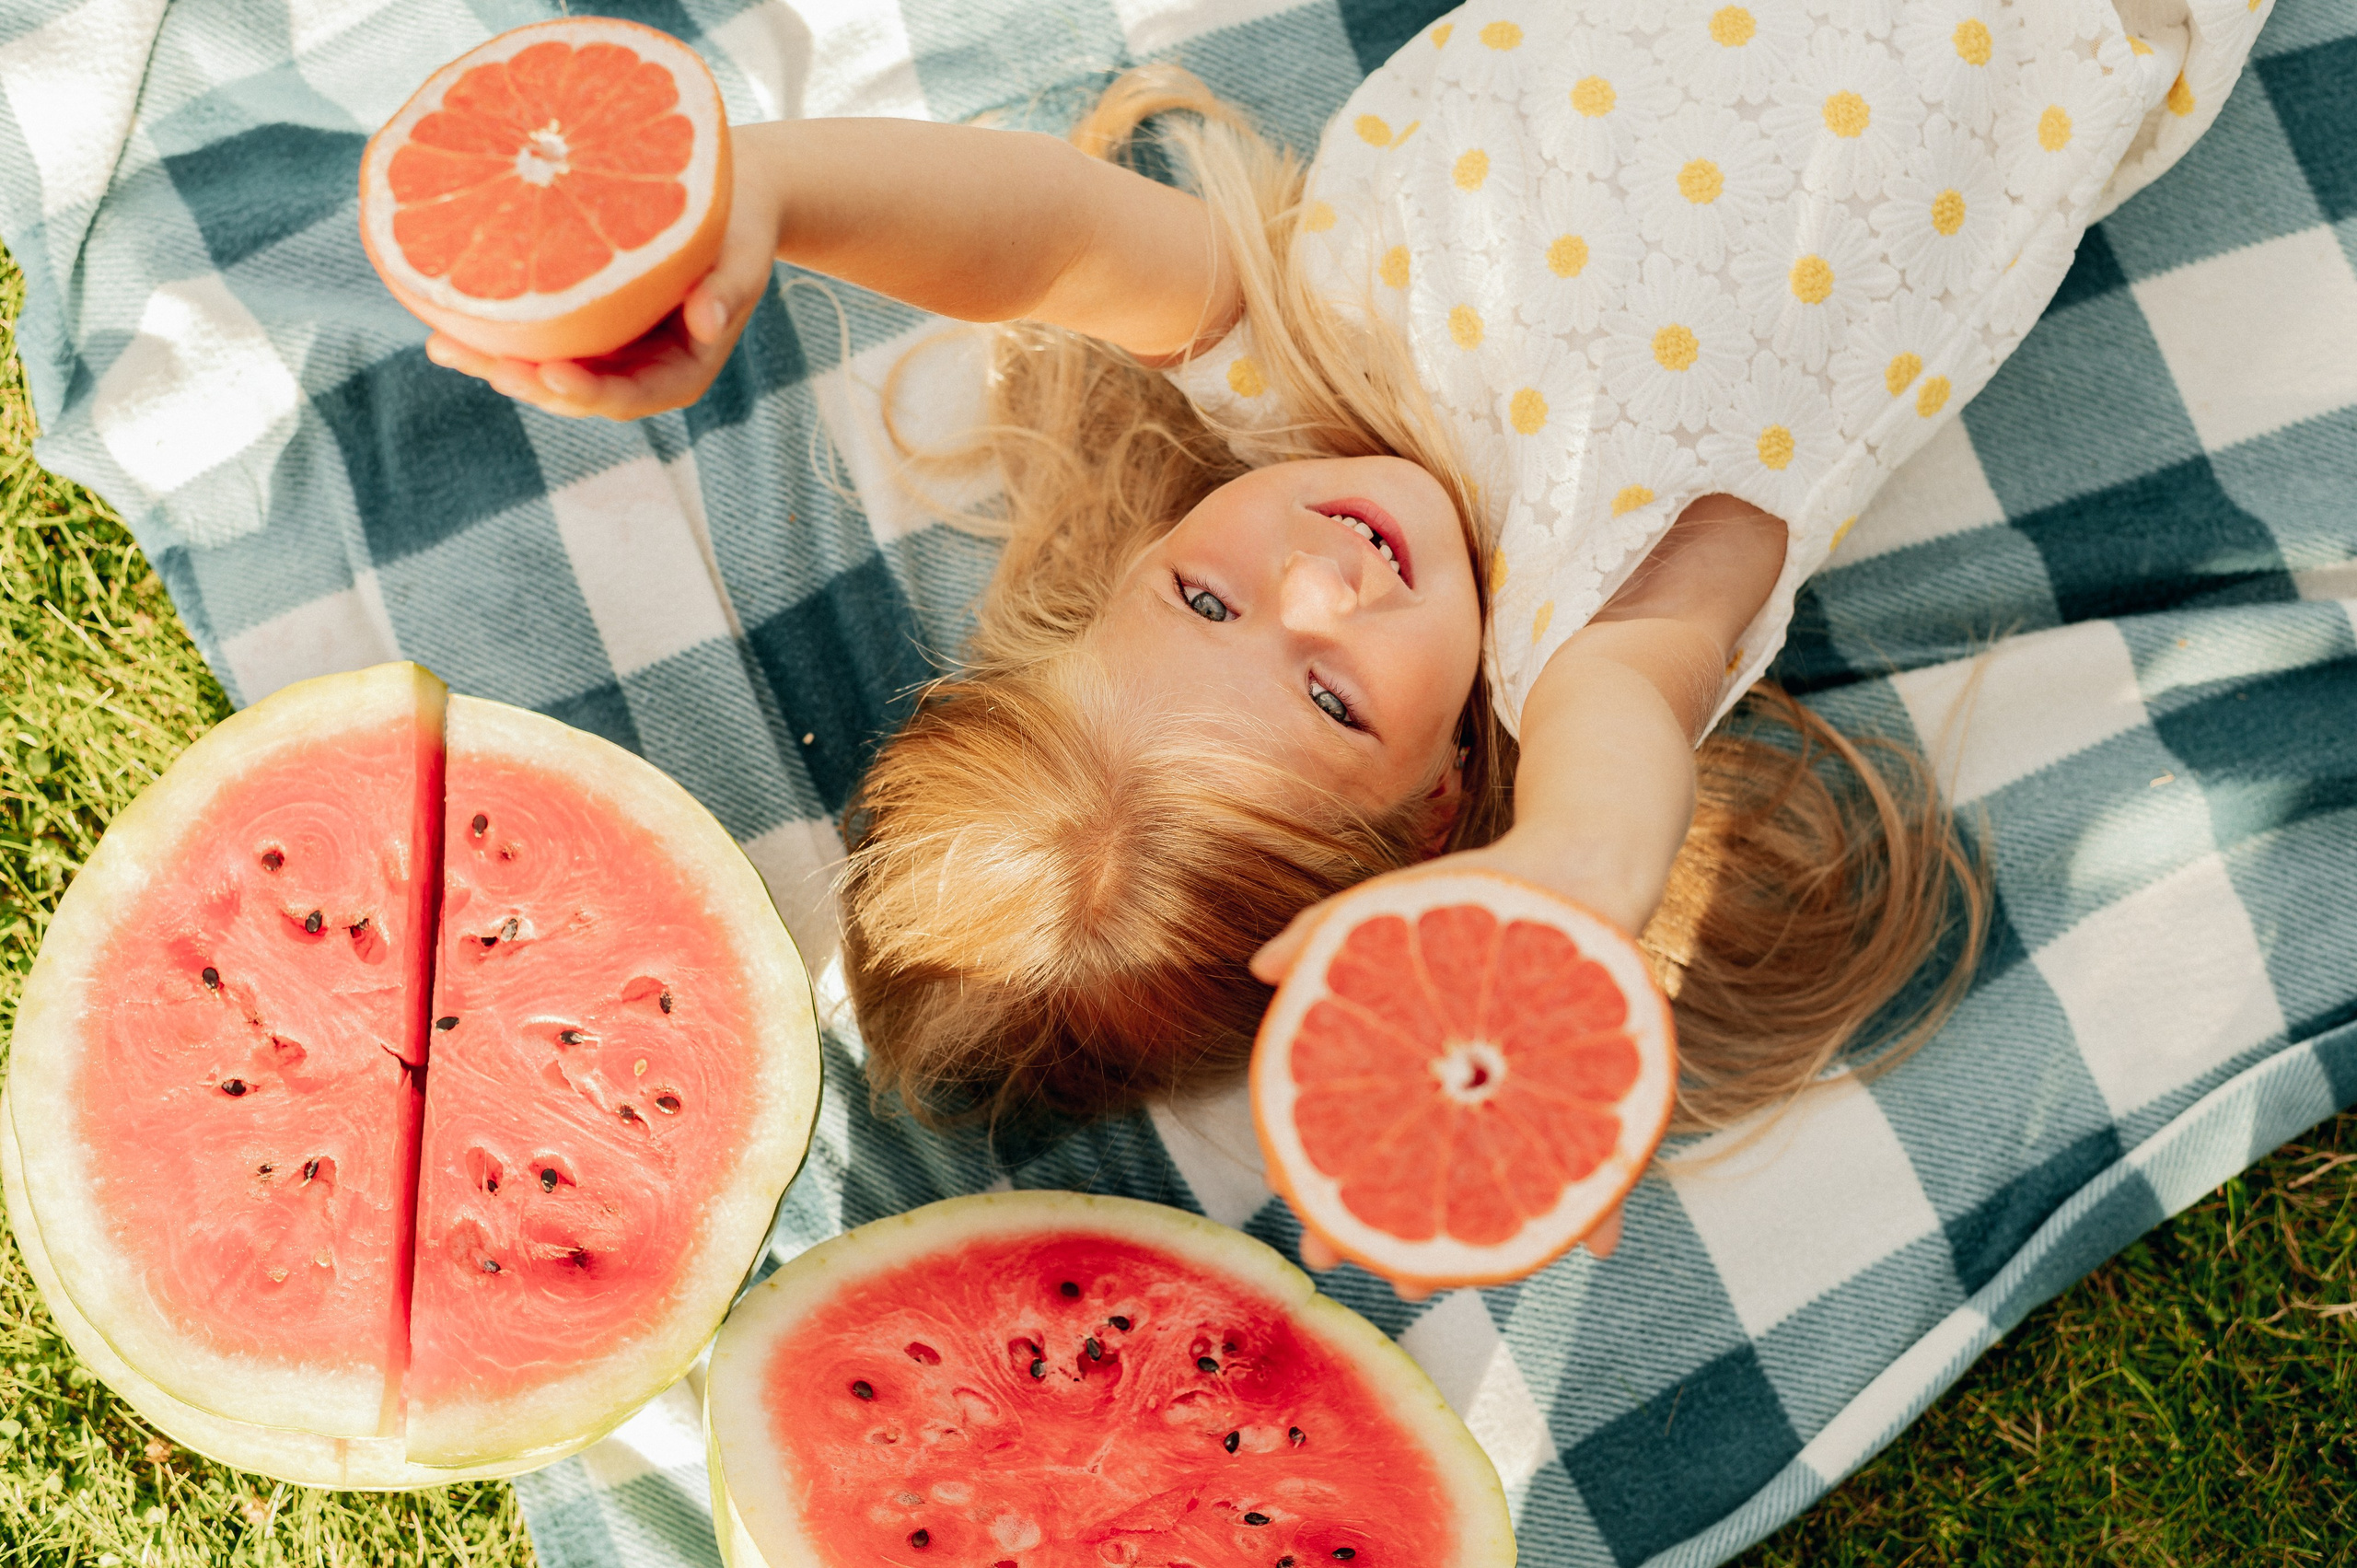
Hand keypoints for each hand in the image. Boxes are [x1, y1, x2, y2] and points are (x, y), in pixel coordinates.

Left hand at [421, 129, 790, 420]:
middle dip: (524, 383)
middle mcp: (637, 370)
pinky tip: (446, 310)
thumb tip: (708, 323)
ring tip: (442, 343)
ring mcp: (605, 350)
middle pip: (576, 393)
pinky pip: (536, 332)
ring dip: (493, 362)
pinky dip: (495, 327)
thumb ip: (729, 291)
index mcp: (680, 371)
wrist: (728, 197)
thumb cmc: (740, 224)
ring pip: (545, 369)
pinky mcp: (582, 321)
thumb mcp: (743, 254)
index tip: (550, 374)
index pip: (632, 397)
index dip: (589, 393)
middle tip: (476, 360)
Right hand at [1256, 831, 1656, 1301]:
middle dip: (1405, 1240)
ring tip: (1473, 1279)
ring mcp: (1527, 1100)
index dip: (1327, 1190)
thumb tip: (1259, 967)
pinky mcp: (1589, 1092)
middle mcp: (1467, 1098)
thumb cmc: (1471, 890)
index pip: (1353, 1139)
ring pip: (1504, 1188)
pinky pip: (1600, 1158)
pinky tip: (1596, 1244)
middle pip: (1426, 1182)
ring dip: (1490, 1241)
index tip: (1310, 1230)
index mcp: (1410, 1067)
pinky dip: (1602, 1200)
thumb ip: (1321, 932)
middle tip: (1390, 1282)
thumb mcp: (1389, 906)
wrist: (1575, 861)